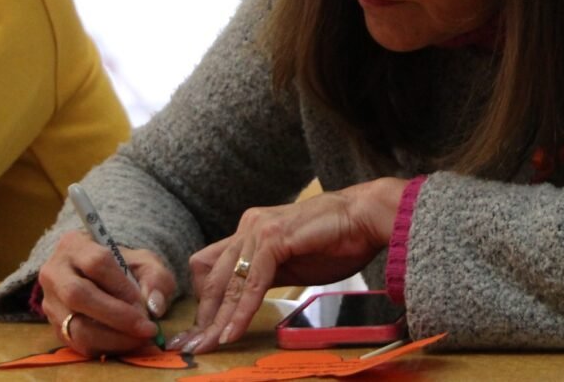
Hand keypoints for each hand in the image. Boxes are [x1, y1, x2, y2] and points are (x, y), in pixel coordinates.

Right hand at [37, 230, 177, 355]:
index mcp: (74, 245)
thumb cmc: (125, 268)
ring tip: (140, 338)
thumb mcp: (146, 264)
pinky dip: (106, 347)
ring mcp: (50, 302)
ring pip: (75, 326)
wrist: (105, 280)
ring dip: (114, 337)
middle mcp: (54, 272)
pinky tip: (126, 342)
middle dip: (117, 316)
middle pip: (78, 295)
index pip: (96, 263)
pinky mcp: (55, 327)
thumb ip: (157, 279)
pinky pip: (77, 344)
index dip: (122, 286)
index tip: (144, 303)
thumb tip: (154, 306)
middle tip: (146, 329)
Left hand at [170, 177, 407, 353]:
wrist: (367, 217)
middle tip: (196, 345)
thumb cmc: (338, 241)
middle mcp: (249, 226)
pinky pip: (251, 283)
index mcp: (251, 230)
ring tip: (211, 345)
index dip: (204, 300)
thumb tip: (245, 298)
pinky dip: (241, 311)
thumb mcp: (291, 264)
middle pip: (210, 276)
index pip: (210, 266)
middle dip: (203, 316)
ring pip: (228, 282)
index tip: (203, 330)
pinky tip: (234, 331)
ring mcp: (259, 230)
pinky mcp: (274, 239)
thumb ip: (265, 276)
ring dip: (218, 319)